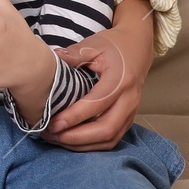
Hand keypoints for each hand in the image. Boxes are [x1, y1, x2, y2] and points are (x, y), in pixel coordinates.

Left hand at [41, 5, 152, 149]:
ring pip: (110, 138)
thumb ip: (74, 54)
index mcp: (120, 80)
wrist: (137, 47)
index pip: (97, 104)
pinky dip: (92, 145)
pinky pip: (113, 138)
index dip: (74, 116)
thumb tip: (54, 58)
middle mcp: (129, 99)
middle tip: (50, 134)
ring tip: (57, 139)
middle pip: (106, 129)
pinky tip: (71, 141)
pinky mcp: (128, 118)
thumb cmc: (113, 45)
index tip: (52, 123)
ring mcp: (131, 111)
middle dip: (77, 137)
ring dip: (83, 144)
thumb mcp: (94, 44)